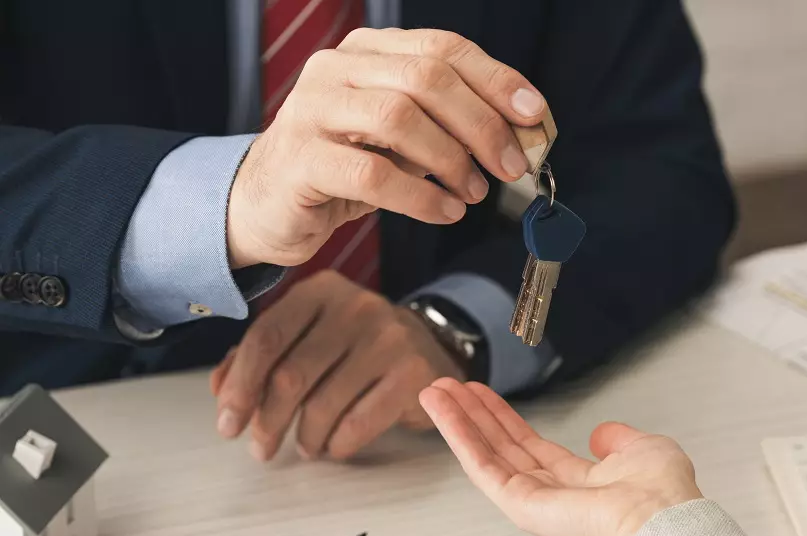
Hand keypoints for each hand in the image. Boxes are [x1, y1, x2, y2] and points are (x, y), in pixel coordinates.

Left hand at [212, 271, 465, 460]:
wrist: (431, 351)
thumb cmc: (357, 348)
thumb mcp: (310, 337)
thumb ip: (262, 356)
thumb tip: (220, 388)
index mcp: (320, 291)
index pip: (266, 337)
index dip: (240, 386)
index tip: (228, 423)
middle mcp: (355, 307)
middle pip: (291, 375)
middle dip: (267, 421)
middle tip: (261, 449)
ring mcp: (388, 338)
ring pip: (323, 404)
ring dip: (306, 437)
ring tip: (306, 446)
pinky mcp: (412, 372)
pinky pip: (359, 422)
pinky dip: (338, 443)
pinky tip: (335, 445)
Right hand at [226, 28, 546, 268]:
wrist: (268, 204)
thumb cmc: (344, 169)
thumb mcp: (401, 141)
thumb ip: (447, 128)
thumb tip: (516, 137)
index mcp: (368, 52)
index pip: (442, 49)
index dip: (495, 80)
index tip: (534, 114)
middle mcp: (336, 69)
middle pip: (426, 78)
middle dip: (481, 124)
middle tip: (511, 166)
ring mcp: (312, 109)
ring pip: (398, 118)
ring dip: (451, 159)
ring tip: (474, 192)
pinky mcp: (300, 158)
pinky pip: (372, 174)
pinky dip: (419, 196)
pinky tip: (444, 212)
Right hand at [419, 380, 702, 535]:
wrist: (661, 522)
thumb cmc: (663, 497)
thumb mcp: (644, 449)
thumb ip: (620, 439)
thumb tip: (602, 432)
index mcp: (580, 482)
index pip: (529, 444)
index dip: (503, 417)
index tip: (481, 395)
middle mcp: (552, 493)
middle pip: (500, 446)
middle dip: (471, 415)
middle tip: (447, 389)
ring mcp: (532, 500)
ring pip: (483, 454)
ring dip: (456, 421)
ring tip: (435, 393)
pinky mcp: (519, 505)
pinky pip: (481, 466)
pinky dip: (458, 435)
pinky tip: (443, 411)